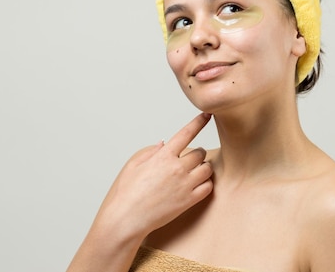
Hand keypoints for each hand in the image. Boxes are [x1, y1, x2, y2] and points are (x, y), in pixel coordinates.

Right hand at [93, 113, 213, 240]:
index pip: (186, 133)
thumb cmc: (126, 192)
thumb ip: (150, 151)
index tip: (207, 115)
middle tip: (188, 160)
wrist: (127, 218)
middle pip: (200, 152)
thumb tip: (163, 144)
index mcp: (163, 156)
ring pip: (207, 169)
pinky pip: (208, 187)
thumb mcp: (133, 165)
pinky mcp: (189, 200)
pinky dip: (205, 184)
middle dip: (196, 153)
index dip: (198, 122)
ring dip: (203, 168)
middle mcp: (177, 168)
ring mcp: (185, 185)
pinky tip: (197, 185)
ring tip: (193, 172)